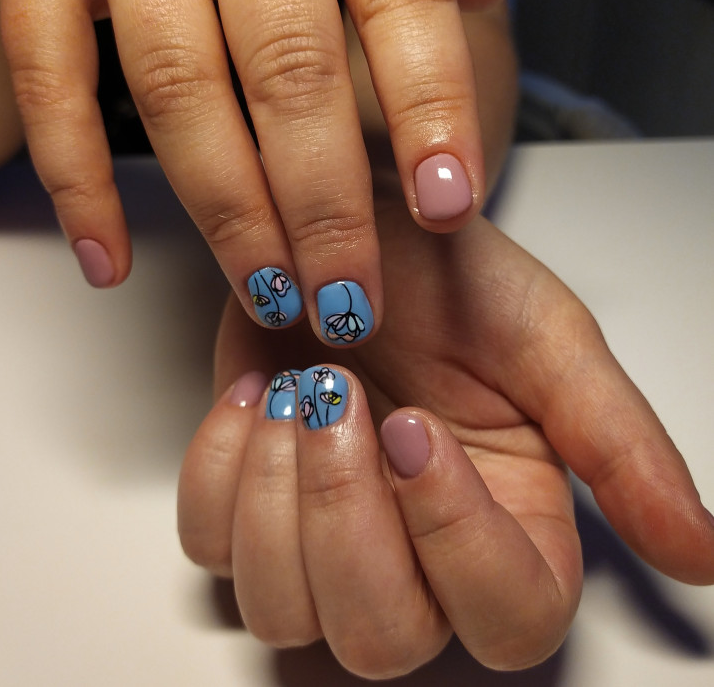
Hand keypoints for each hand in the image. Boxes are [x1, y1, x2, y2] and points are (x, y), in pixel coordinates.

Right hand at [0, 0, 509, 346]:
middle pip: (289, 69)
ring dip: (227, 213)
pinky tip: (112, 260)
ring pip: (178, 88)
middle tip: (350, 301)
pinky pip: (50, 80)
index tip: (448, 207)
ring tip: (271, 296)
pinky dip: (79, 179)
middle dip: (325, 205)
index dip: (431, 106)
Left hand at [177, 193, 713, 677]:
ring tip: (297, 391)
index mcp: (509, 523)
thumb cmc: (453, 282)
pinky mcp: (251, 507)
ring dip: (278, 497)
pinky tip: (255, 396)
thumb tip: (700, 556)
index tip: (418, 429)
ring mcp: (323, 539)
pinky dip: (221, 471)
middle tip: (343, 401)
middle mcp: (417, 554)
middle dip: (348, 521)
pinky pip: (211, 547)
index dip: (458, 540)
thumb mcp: (548, 343)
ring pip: (285, 612)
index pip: (508, 616)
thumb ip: (619, 447)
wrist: (357, 238)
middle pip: (382, 638)